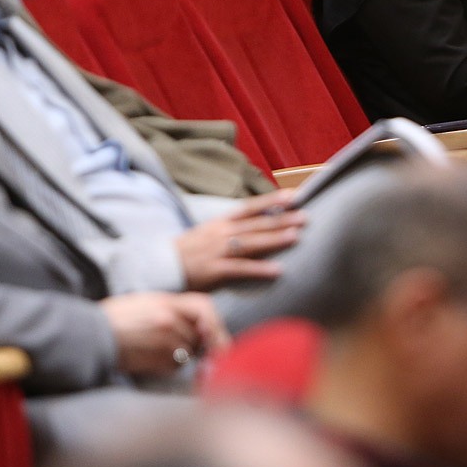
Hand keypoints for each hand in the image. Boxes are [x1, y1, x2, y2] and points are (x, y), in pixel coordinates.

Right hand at [101, 291, 230, 377]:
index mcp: (167, 301)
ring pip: (189, 352)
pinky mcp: (158, 360)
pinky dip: (169, 365)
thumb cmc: (117, 317)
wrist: (93, 334)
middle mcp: (170, 320)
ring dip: (181, 354)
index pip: (204, 307)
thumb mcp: (147, 301)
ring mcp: (165, 341)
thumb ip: (173, 308)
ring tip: (156, 348)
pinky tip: (151, 358)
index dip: (214, 321)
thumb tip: (199, 323)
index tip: (212, 333)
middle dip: (196, 342)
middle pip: (199, 334)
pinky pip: (175, 366)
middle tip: (181, 345)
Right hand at [175, 189, 305, 289]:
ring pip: (252, 243)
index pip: (250, 208)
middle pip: (257, 224)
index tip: (294, 195)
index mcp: (221, 222)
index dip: (272, 201)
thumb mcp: (209, 233)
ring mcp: (218, 250)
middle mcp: (222, 233)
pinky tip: (278, 270)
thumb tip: (258, 224)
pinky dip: (260, 269)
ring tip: (297, 236)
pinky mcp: (215, 270)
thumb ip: (232, 229)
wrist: (161, 267)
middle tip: (306, 216)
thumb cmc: (188, 251)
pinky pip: (241, 269)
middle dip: (282, 219)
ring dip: (275, 239)